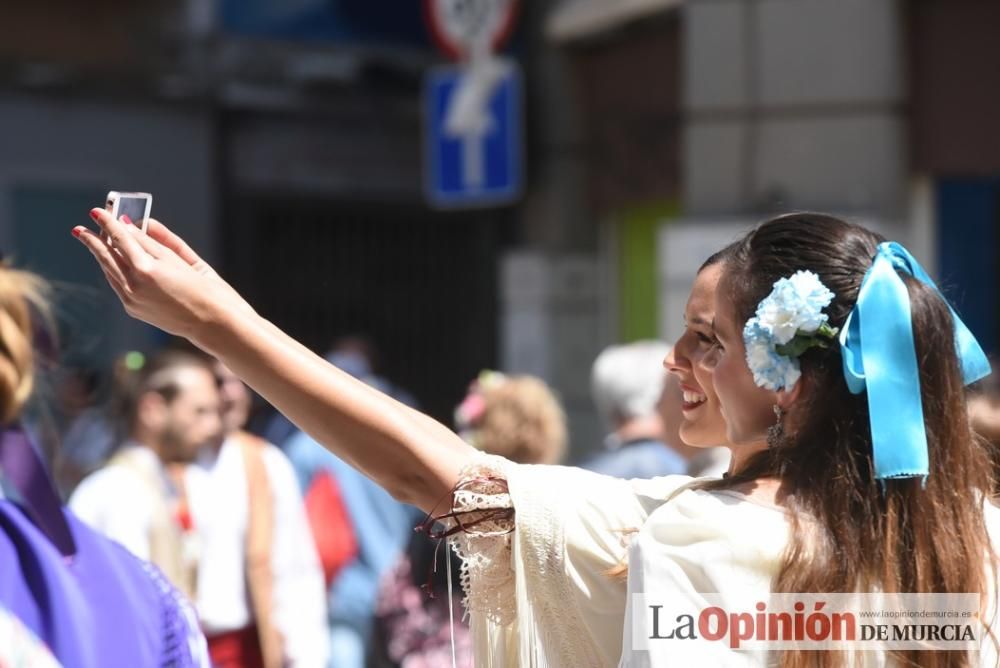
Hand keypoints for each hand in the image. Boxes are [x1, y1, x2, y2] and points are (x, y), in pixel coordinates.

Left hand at [73, 209, 251, 340]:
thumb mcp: (181, 258)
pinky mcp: (133, 310)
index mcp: (146, 270)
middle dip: (94, 241)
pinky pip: (117, 284)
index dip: (108, 223)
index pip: (120, 239)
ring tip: (95, 242)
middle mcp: (133, 286)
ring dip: (102, 256)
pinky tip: (114, 263)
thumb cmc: (204, 288)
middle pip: (107, 256)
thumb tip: (131, 226)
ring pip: (109, 271)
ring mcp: (131, 300)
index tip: (97, 211)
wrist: (214, 323)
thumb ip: (153, 241)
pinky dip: (114, 271)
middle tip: (81, 228)